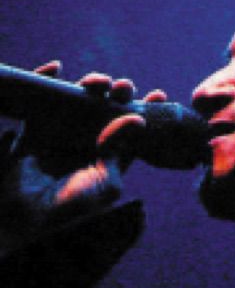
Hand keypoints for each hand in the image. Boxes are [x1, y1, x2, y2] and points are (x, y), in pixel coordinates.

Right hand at [0, 61, 166, 242]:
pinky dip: (45, 79)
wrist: (22, 220)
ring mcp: (61, 134)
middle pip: (109, 109)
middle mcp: (88, 144)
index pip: (135, 130)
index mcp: (110, 158)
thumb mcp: (105, 185)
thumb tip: (137, 119)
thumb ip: (120, 153)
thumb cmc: (70, 210)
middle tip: (124, 87)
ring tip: (97, 82)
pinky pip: (40, 98)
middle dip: (120, 93)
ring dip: (91, 84)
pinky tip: (56, 67)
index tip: (159, 94)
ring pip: (80, 99)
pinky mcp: (33, 129)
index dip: (149, 112)